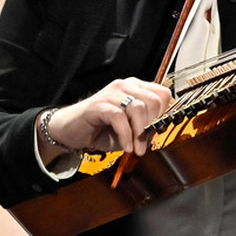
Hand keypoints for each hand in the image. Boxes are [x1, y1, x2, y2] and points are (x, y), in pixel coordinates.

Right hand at [38, 77, 172, 160]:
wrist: (71, 131)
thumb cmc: (102, 129)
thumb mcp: (130, 130)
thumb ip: (146, 128)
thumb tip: (160, 130)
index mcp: (136, 88)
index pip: (163, 94)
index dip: (164, 114)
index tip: (159, 131)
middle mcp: (125, 86)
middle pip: (154, 101)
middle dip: (152, 126)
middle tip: (145, 144)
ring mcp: (112, 93)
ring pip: (138, 108)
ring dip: (140, 134)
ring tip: (136, 149)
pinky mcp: (99, 104)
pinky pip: (119, 118)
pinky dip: (125, 135)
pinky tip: (125, 147)